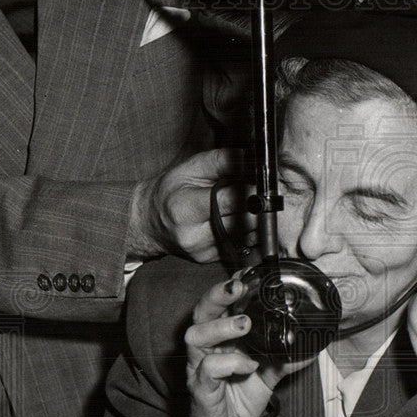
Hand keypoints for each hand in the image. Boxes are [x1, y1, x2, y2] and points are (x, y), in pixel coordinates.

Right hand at [128, 149, 255, 262]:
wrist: (150, 222)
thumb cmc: (170, 192)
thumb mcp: (189, 169)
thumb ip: (220, 161)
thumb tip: (249, 157)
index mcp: (184, 209)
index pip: (229, 201)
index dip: (252, 193)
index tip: (264, 185)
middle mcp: (193, 235)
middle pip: (242, 222)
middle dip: (259, 208)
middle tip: (267, 195)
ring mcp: (202, 251)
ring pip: (246, 236)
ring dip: (257, 221)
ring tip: (256, 206)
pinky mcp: (210, 259)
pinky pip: (241, 246)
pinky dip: (249, 232)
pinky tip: (245, 220)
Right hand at [173, 275, 306, 416]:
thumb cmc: (238, 399)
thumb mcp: (269, 375)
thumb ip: (286, 358)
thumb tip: (312, 344)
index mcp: (221, 337)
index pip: (221, 303)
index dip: (231, 285)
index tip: (249, 272)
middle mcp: (207, 347)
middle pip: (202, 310)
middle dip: (218, 294)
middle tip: (239, 286)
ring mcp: (199, 365)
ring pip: (196, 335)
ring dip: (221, 326)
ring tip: (245, 325)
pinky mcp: (200, 387)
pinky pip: (208, 369)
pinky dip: (229, 363)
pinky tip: (248, 365)